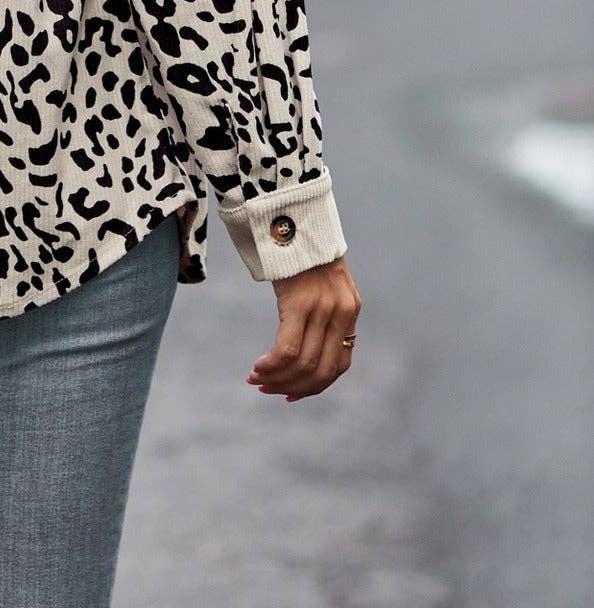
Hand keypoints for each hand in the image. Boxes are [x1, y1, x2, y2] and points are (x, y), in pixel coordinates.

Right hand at [245, 256, 360, 403]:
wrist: (293, 214)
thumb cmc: (300, 247)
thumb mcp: (322, 281)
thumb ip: (322, 309)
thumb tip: (303, 342)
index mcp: (350, 310)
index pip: (339, 366)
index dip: (315, 387)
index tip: (291, 394)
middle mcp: (342, 313)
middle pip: (321, 371)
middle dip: (293, 388)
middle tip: (268, 390)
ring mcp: (322, 309)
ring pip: (303, 365)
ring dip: (277, 379)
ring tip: (256, 379)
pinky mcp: (300, 302)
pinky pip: (287, 350)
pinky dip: (271, 365)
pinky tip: (257, 367)